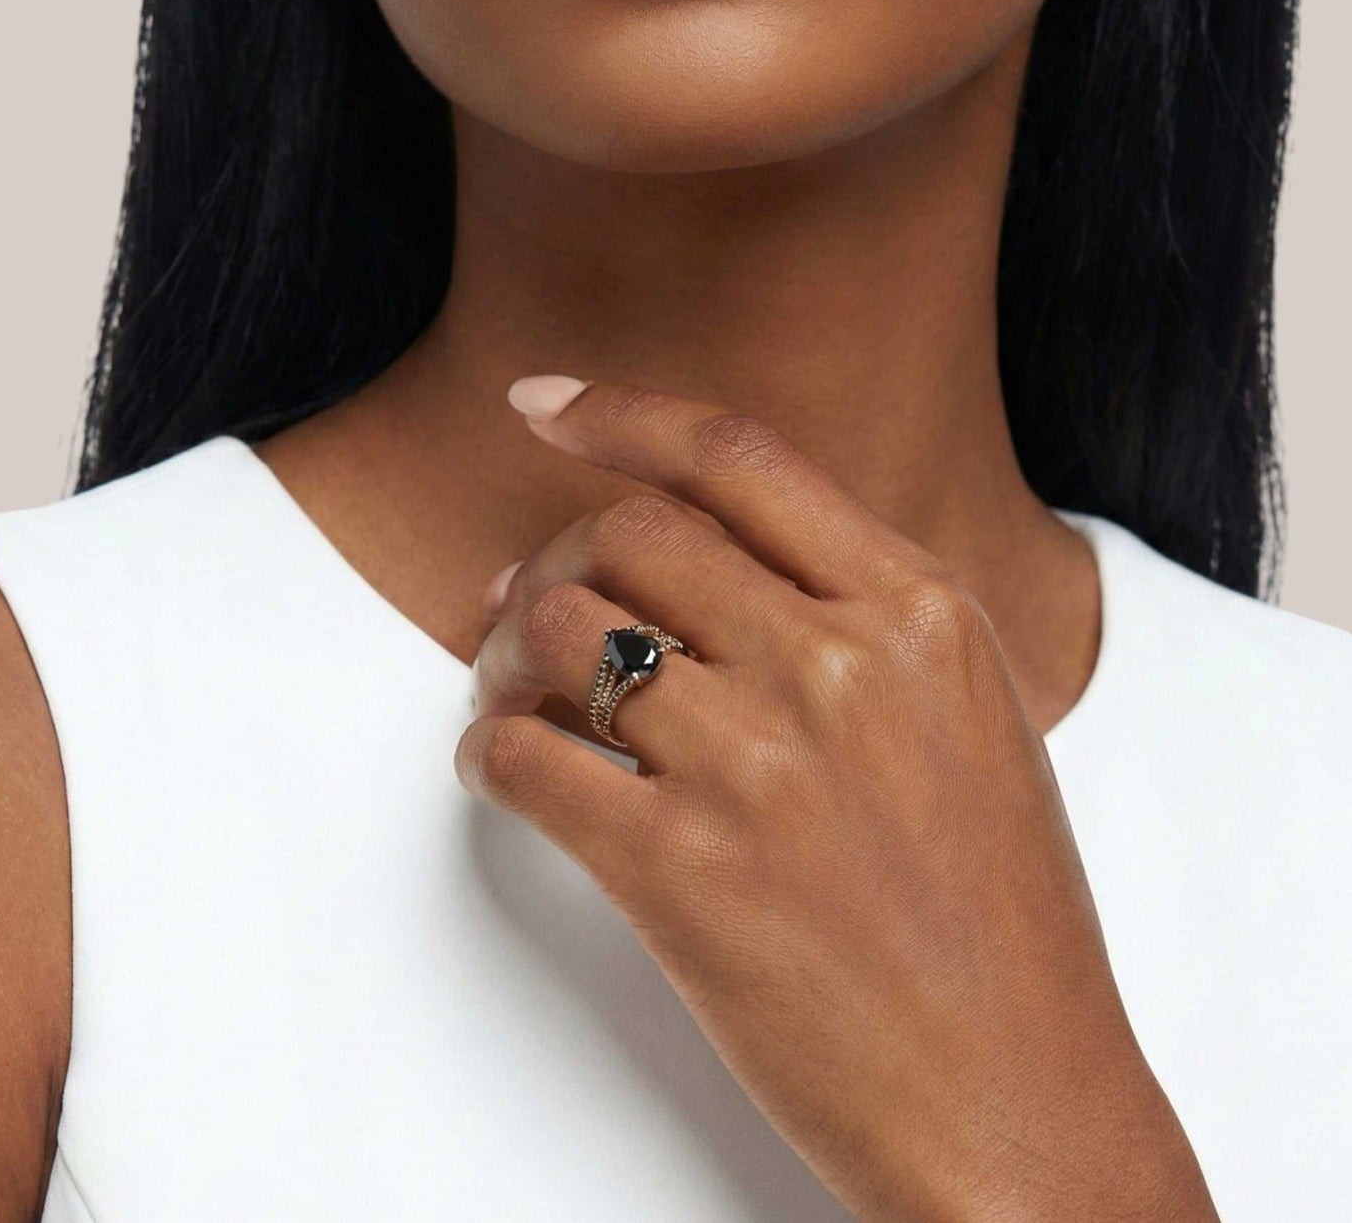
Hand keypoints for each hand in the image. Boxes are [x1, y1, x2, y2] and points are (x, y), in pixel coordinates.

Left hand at [456, 377, 1216, 1221]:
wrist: (1017, 1096)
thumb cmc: (999, 913)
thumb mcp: (968, 714)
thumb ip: (858, 612)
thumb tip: (696, 558)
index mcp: (920, 610)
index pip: (737, 458)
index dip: (621, 414)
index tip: (541, 407)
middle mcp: (838, 664)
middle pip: (630, 533)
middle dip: (551, 556)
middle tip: (517, 600)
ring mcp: (758, 764)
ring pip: (561, 632)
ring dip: (504, 651)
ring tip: (507, 689)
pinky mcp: (681, 872)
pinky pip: (526, 759)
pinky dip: (487, 748)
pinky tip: (501, 765)